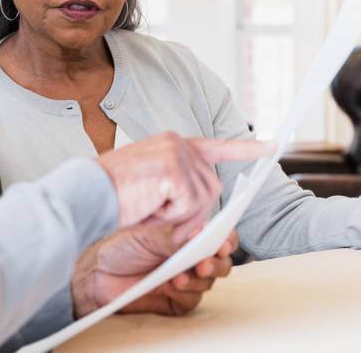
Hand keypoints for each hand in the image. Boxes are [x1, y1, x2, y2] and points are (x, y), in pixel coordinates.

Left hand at [72, 225, 238, 317]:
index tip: (222, 243)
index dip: (226, 239)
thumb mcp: (147, 234)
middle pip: (221, 261)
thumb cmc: (121, 245)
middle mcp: (190, 255)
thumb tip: (199, 232)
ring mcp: (186, 277)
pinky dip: (185, 293)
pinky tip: (171, 286)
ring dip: (198, 279)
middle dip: (216, 263)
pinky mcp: (177, 299)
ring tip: (178, 275)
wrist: (99, 272)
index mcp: (186, 234)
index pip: (217, 235)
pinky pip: (193, 299)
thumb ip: (174, 236)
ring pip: (209, 282)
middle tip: (203, 263)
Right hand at [97, 132, 272, 240]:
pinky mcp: (175, 171)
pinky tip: (148, 207)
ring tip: (148, 207)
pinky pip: (191, 207)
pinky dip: (172, 216)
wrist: (87, 194)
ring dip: (179, 215)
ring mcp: (177, 155)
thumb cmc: (112, 195)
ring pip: (203, 200)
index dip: (244, 149)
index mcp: (171, 144)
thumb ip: (180, 191)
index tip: (273, 146)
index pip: (215, 146)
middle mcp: (178, 143)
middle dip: (193, 211)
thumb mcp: (152, 189)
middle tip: (159, 214)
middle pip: (211, 187)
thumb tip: (206, 216)